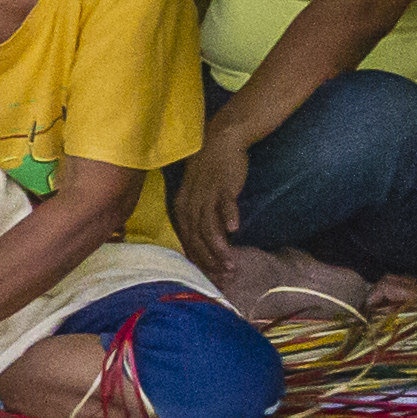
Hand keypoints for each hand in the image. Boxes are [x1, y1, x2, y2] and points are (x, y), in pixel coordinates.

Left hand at [177, 129, 253, 272]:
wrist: (220, 140)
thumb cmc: (210, 172)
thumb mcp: (199, 196)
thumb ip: (201, 218)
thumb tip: (207, 245)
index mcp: (182, 207)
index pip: (188, 240)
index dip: (199, 260)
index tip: (211, 277)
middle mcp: (190, 203)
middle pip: (197, 237)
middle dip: (210, 259)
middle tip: (224, 276)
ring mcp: (206, 194)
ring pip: (209, 226)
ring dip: (219, 246)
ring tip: (231, 263)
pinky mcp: (222, 185)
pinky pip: (224, 203)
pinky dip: (228, 216)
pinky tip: (234, 229)